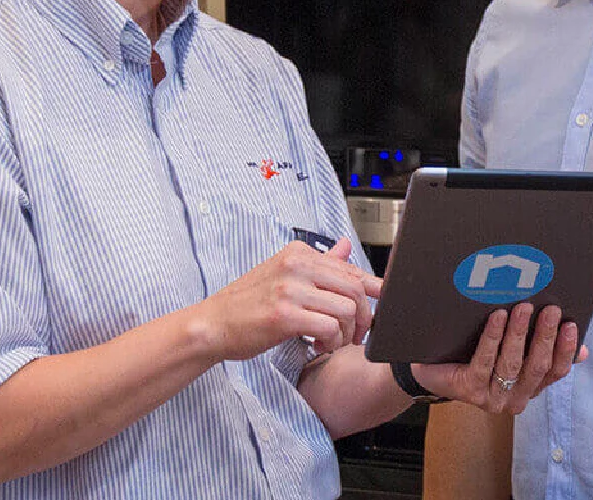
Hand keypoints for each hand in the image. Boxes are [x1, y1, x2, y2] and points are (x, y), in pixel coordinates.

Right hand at [195, 237, 380, 359]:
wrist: (212, 324)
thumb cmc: (248, 304)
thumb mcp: (283, 275)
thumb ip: (319, 263)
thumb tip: (346, 246)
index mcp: (299, 253)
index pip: (350, 268)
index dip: (373, 289)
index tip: (381, 305)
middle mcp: (296, 265)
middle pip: (355, 288)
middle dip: (364, 317)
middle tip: (356, 335)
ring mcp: (290, 288)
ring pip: (346, 309)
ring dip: (346, 334)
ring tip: (331, 342)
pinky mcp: (285, 314)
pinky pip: (329, 327)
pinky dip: (331, 341)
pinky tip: (318, 346)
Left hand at [413, 304, 585, 414]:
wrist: (431, 371)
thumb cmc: (475, 356)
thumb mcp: (512, 353)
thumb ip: (542, 351)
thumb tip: (583, 351)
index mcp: (529, 389)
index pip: (556, 372)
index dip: (565, 349)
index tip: (571, 324)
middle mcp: (515, 399)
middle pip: (536, 366)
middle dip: (545, 336)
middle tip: (551, 309)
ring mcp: (492, 398)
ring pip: (512, 364)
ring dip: (520, 333)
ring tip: (524, 307)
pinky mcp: (470, 391)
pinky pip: (485, 362)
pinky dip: (493, 337)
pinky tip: (498, 317)